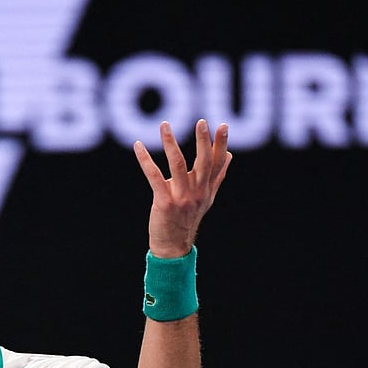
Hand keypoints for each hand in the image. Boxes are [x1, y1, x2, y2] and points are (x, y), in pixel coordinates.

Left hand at [133, 119, 231, 257]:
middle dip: (203, 141)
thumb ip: (217, 175)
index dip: (220, 144)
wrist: (174, 245)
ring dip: (170, 143)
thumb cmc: (188, 218)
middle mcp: (198, 192)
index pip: (217, 163)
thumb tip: (230, 155)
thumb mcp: (206, 197)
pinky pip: (154, 176)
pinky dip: (145, 160)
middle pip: (203, 162)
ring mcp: (182, 197)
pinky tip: (138, 146)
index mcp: (207, 189)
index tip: (222, 125)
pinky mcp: (165, 202)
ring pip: (177, 165)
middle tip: (201, 122)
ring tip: (165, 125)